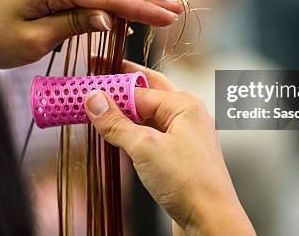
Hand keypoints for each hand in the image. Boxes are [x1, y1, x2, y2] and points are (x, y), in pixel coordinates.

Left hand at [0, 0, 182, 67]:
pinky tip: (124, 16)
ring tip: (160, 14)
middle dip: (141, 3)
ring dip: (125, 7)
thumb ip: (74, 24)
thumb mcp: (33, 39)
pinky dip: (103, 8)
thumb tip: (109, 17)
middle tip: (176, 9)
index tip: (168, 16)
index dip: (138, 8)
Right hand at [84, 60, 254, 235]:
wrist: (210, 221)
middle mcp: (187, 116)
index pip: (140, 88)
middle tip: (96, 78)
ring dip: (126, 111)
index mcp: (184, 105)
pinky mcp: (178, 155)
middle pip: (148, 93)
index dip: (112, 85)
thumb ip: (117, 123)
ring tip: (100, 106)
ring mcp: (184, 136)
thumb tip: (95, 100)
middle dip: (122, 87)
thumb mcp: (145, 148)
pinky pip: (152, 134)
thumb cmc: (190, 183)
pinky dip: (133, 130)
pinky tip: (118, 134)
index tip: (88, 81)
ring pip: (149, 114)